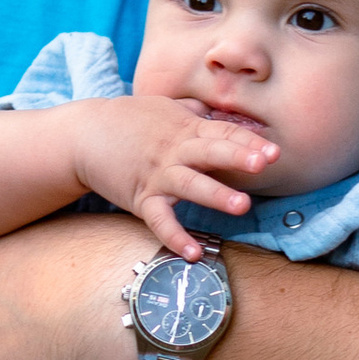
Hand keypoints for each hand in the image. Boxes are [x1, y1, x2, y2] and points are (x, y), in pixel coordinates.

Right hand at [71, 93, 273, 259]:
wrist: (83, 133)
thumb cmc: (127, 120)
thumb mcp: (164, 106)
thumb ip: (195, 110)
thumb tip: (219, 110)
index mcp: (186, 128)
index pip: (223, 133)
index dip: (250, 141)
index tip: (275, 151)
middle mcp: (175, 150)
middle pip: (211, 151)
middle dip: (238, 156)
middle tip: (264, 163)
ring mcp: (158, 175)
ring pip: (190, 184)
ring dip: (216, 195)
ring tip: (242, 206)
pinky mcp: (141, 198)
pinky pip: (159, 220)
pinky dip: (175, 237)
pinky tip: (193, 253)